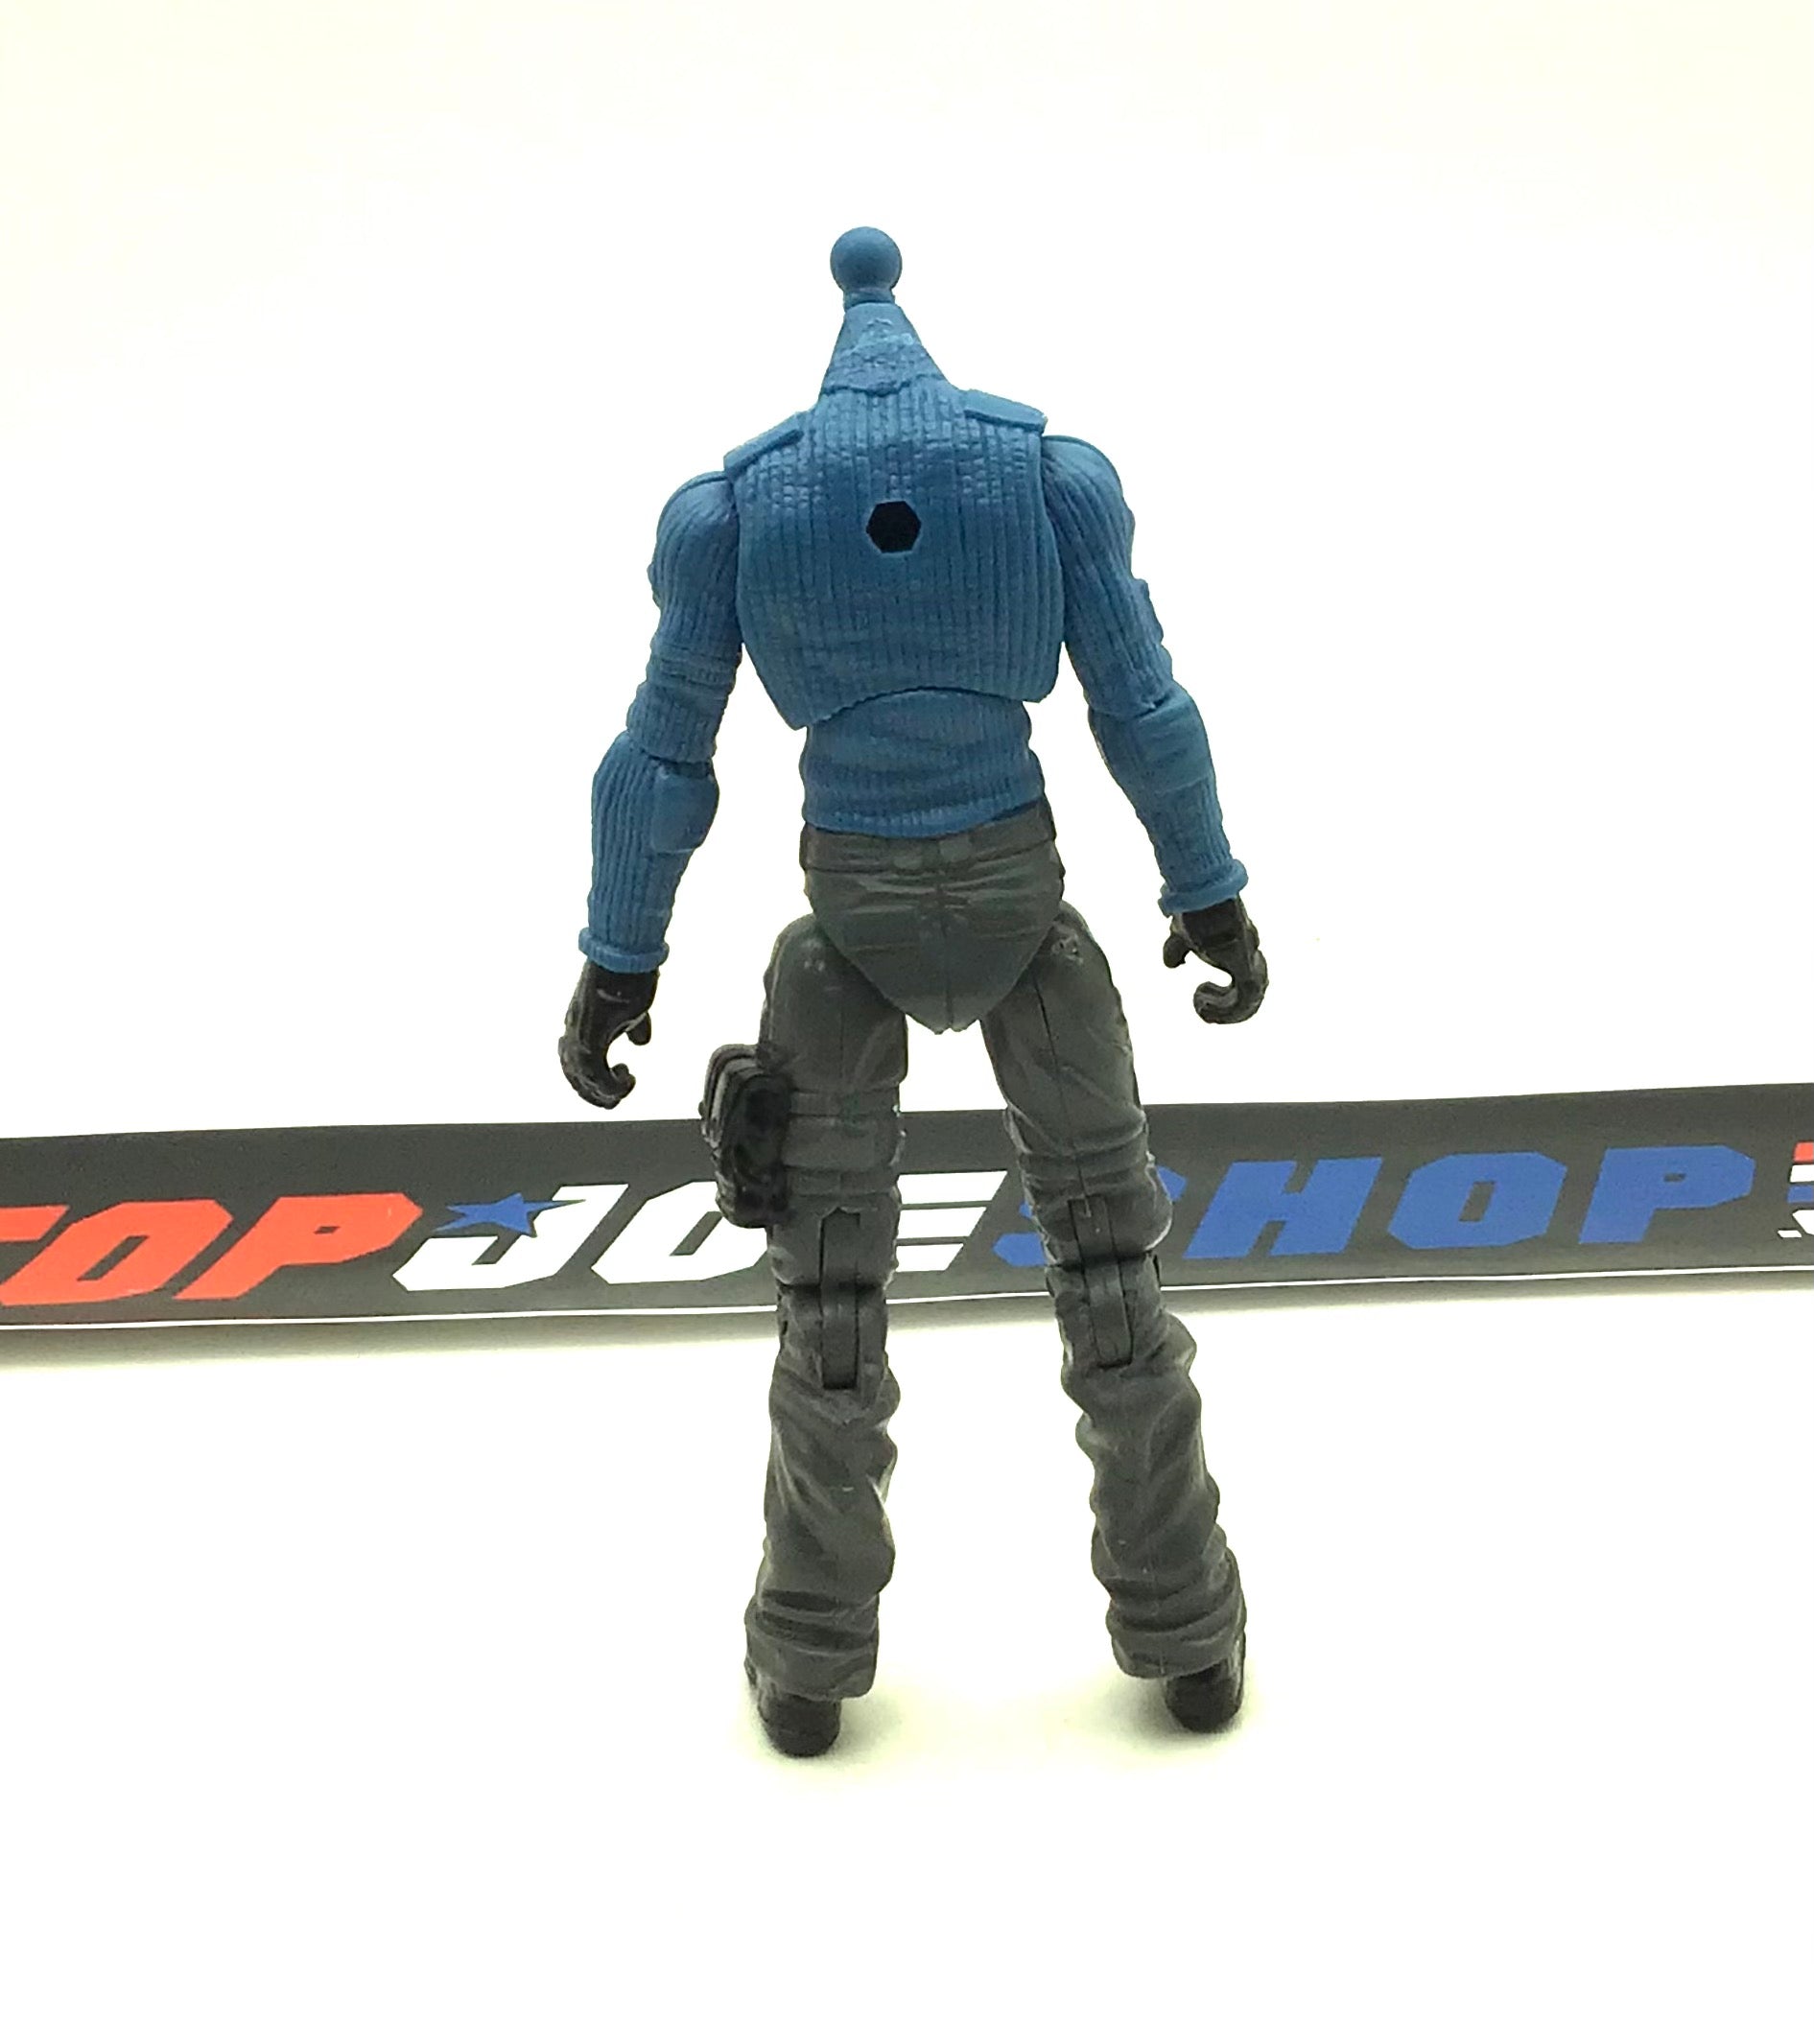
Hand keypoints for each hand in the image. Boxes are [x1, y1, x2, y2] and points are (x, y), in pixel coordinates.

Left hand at [558, 960, 658, 1108]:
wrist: (626, 958)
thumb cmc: (628, 977)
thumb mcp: (633, 1010)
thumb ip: (634, 1028)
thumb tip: (640, 1041)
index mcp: (581, 1025)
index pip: (574, 1063)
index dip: (588, 1081)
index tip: (608, 1088)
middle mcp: (574, 1032)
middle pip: (574, 1076)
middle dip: (594, 1094)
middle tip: (613, 1101)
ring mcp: (580, 1035)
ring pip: (583, 1079)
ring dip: (604, 1092)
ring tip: (622, 1092)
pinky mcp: (591, 1038)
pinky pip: (596, 1075)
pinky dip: (611, 1084)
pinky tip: (627, 1080)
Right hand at [1163, 896, 1267, 1024]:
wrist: (1201, 899)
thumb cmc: (1193, 911)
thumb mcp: (1180, 936)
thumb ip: (1177, 951)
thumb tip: (1171, 964)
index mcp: (1239, 946)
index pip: (1246, 976)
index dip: (1228, 994)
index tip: (1200, 992)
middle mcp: (1248, 953)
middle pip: (1252, 991)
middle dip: (1228, 1007)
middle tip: (1202, 1009)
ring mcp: (1249, 960)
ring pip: (1249, 999)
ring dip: (1223, 1010)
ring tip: (1199, 1005)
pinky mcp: (1246, 968)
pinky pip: (1244, 1000)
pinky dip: (1224, 1009)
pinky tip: (1200, 1002)